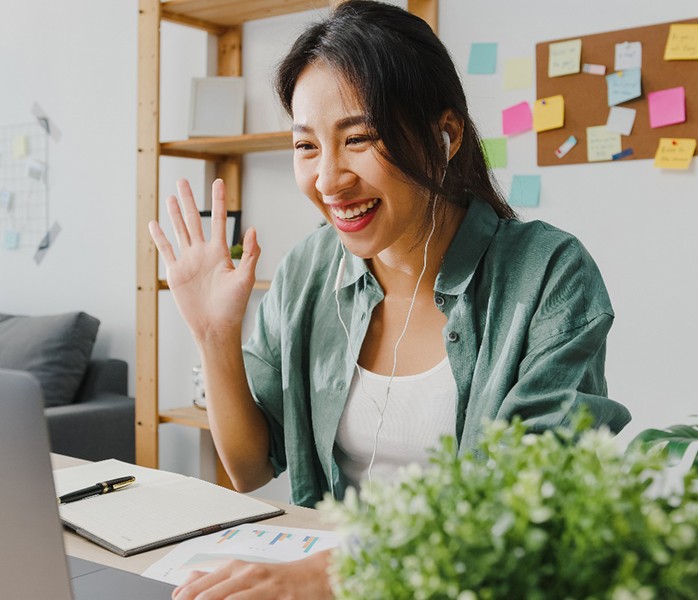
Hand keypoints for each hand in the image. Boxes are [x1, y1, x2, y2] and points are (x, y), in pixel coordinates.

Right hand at [148, 178, 260, 343]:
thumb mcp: (246, 279)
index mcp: (220, 252)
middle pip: (194, 220)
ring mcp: (188, 261)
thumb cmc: (234, 306)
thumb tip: (254, 229)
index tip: (218, 182)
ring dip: (174, 214)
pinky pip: (166, 251)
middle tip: (183, 180)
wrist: (216, 327)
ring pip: (179, 231)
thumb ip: (250, 254)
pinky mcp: (176, 273)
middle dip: (189, 200)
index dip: (218, 201)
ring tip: (170, 196)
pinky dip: (160, 237)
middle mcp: (203, 253)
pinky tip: (154, 223)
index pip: (218, 220)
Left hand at [171, 551, 333, 599]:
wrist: (314, 576)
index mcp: (236, 568)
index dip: (183, 598)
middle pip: (208, 596)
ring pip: (227, 599)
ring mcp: (263, 588)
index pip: (198, 586)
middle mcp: (247, 575)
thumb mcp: (244, 572)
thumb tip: (182, 584)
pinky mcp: (278, 599)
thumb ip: (213, 578)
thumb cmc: (277, 578)